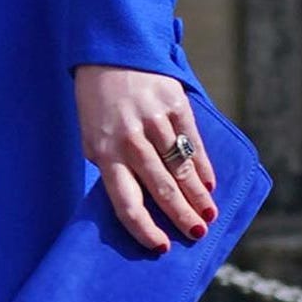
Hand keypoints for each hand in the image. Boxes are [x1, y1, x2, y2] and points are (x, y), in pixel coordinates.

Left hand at [77, 64, 216, 254]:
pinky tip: (209, 183)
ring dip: (197, 195)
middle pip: (160, 188)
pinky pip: (193, 143)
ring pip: (181, 168)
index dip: (143, 227)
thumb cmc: (99, 105)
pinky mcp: (174, 105)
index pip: (124, 200)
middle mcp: (129, 140)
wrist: (109, 55)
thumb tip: (137, 200)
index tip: (160, 246)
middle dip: (181, 216)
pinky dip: (202, 166)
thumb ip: (111, 165)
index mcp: (103, 152)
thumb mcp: (92, 137)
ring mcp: (154, 122)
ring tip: (208, 214)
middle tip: (197, 234)